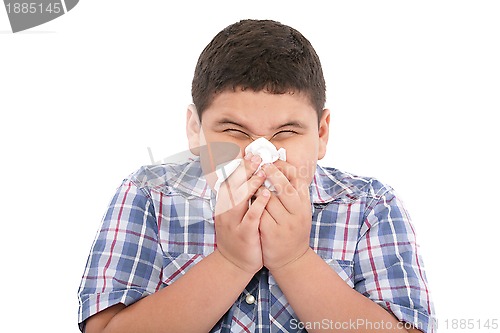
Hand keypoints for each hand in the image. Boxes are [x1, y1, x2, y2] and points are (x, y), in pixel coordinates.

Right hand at [214, 153, 269, 273]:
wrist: (233, 263)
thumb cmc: (239, 234)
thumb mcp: (234, 214)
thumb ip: (238, 197)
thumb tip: (245, 177)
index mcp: (223, 205)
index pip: (228, 180)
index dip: (238, 167)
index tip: (249, 154)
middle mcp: (225, 211)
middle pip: (232, 186)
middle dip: (245, 170)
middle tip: (257, 157)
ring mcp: (232, 223)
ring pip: (239, 199)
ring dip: (250, 184)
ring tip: (262, 171)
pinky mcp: (243, 234)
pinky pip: (250, 217)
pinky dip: (257, 204)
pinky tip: (266, 194)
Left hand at [259, 161, 311, 270]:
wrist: (291, 260)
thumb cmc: (292, 231)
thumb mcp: (299, 211)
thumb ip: (293, 193)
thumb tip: (283, 169)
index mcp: (305, 205)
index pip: (298, 179)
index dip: (285, 167)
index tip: (273, 161)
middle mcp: (298, 213)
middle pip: (285, 187)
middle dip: (272, 173)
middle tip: (261, 164)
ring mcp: (285, 224)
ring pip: (269, 199)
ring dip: (258, 187)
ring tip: (251, 179)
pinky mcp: (271, 232)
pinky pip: (260, 213)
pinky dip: (252, 203)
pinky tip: (245, 197)